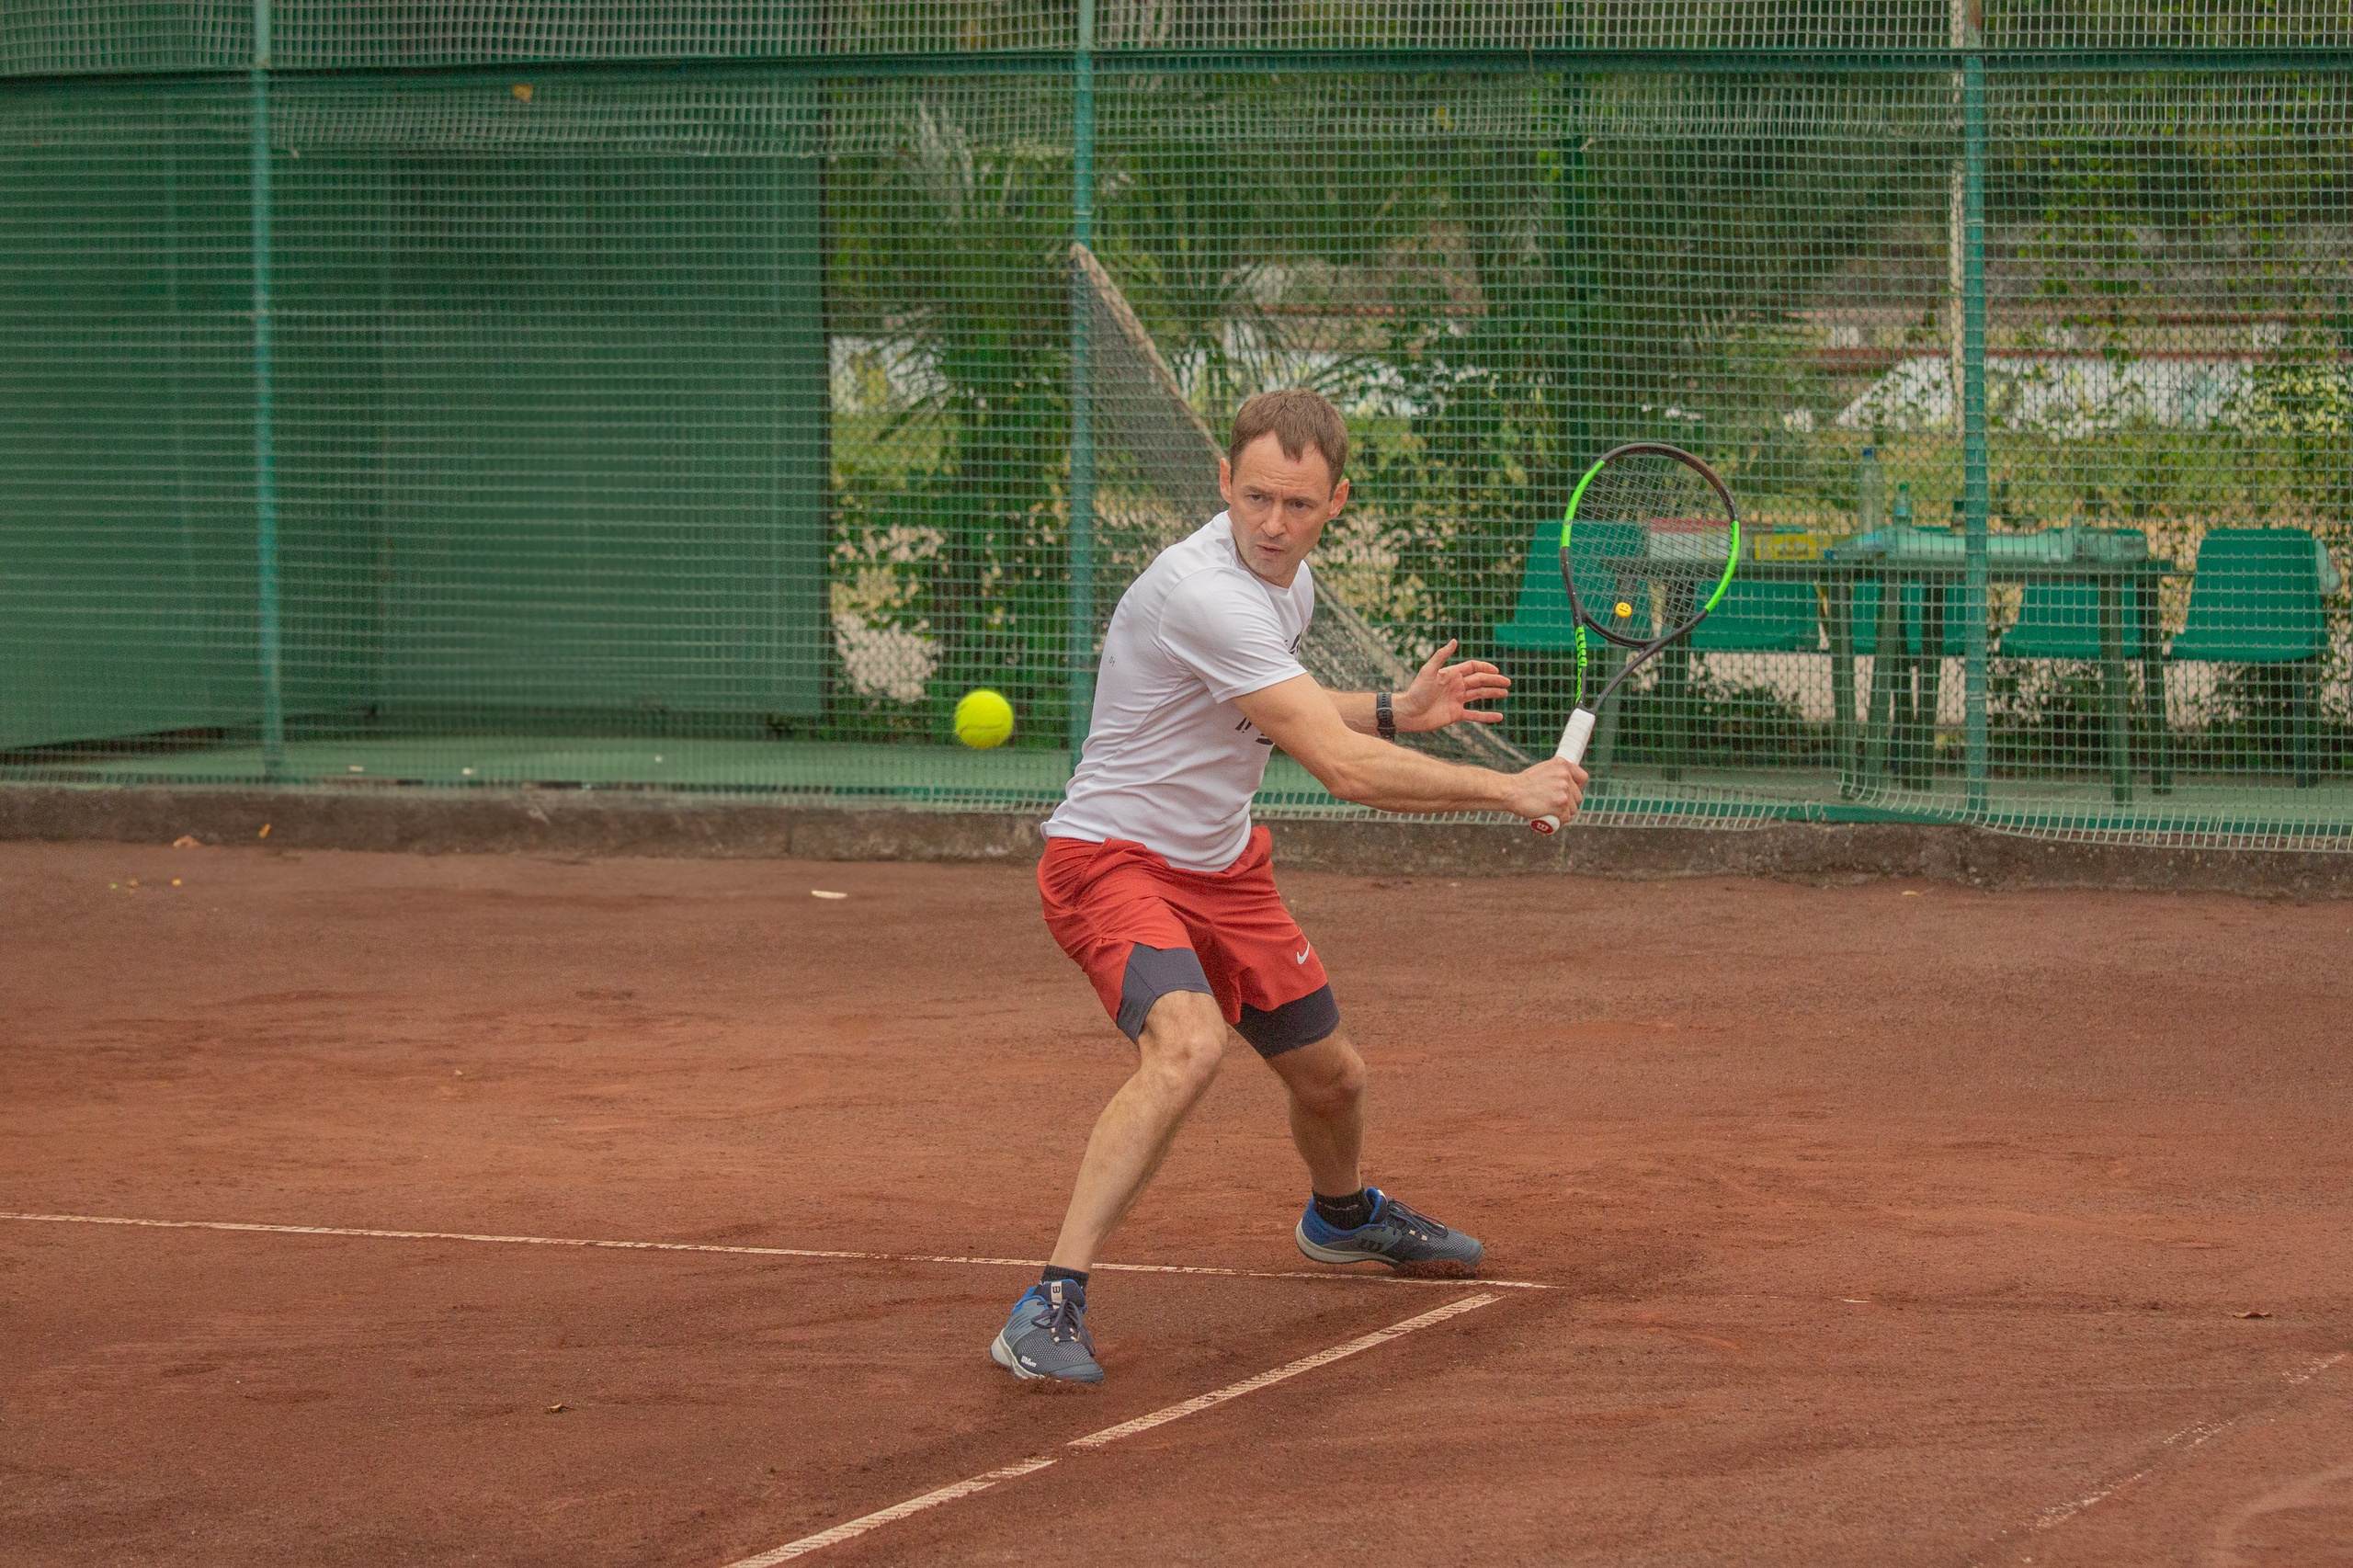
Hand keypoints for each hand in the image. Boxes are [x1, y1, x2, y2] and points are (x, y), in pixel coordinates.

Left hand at [1393, 639, 1509, 730]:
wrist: (1408, 713)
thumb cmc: (1416, 691)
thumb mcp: (1428, 671)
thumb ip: (1441, 656)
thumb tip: (1454, 640)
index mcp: (1451, 674)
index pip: (1473, 667)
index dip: (1485, 667)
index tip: (1496, 670)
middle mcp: (1456, 686)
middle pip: (1480, 681)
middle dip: (1494, 680)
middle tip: (1508, 682)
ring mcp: (1457, 700)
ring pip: (1479, 695)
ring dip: (1493, 693)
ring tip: (1505, 693)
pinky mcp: (1456, 714)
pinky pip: (1475, 715)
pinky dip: (1487, 716)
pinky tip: (1499, 716)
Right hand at [1503, 757, 1585, 823]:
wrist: (1510, 791)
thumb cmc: (1523, 784)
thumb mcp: (1543, 770)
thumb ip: (1557, 774)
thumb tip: (1567, 783)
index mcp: (1562, 764)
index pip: (1582, 777)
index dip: (1578, 787)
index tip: (1571, 793)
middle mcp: (1565, 776)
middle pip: (1578, 797)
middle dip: (1568, 803)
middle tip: (1554, 805)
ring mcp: (1563, 791)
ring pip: (1573, 809)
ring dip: (1563, 813)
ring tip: (1549, 812)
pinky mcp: (1560, 805)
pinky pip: (1566, 818)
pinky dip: (1558, 821)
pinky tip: (1550, 819)